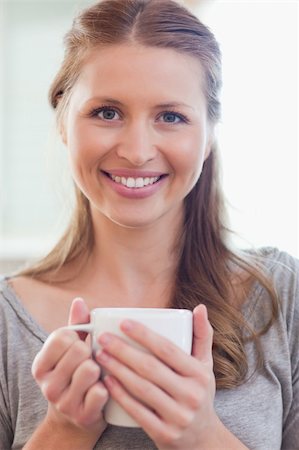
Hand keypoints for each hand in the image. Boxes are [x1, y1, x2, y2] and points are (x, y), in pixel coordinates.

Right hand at [31, 298, 107, 441]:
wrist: (77, 416)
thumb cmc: (76, 373)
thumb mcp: (71, 349)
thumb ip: (76, 325)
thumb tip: (79, 301)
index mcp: (41, 364)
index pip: (62, 336)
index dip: (77, 336)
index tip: (79, 344)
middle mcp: (47, 385)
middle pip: (78, 350)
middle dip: (90, 352)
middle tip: (90, 361)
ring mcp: (63, 403)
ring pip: (90, 369)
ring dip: (100, 369)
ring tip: (97, 374)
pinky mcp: (82, 417)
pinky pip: (101, 391)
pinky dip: (107, 388)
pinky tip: (103, 389)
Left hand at [95, 304, 218, 449]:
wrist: (203, 440)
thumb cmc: (199, 393)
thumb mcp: (205, 366)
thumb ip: (202, 335)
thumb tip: (200, 307)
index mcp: (199, 374)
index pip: (168, 350)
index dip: (144, 335)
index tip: (123, 322)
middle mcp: (191, 395)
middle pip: (150, 368)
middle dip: (123, 350)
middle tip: (103, 338)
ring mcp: (178, 416)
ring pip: (142, 389)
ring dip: (118, 370)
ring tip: (100, 355)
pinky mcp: (165, 434)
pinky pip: (138, 412)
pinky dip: (120, 395)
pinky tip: (106, 381)